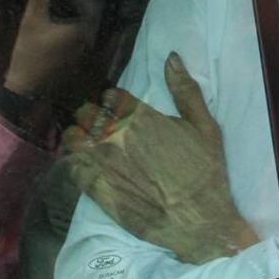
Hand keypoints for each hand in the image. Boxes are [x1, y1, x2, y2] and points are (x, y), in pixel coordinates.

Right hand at [4, 0, 85, 97]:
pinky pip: (84, 35)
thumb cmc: (30, 52)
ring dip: (86, 13)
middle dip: (91, 1)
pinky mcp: (78, 55)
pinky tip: (70, 15)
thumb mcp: (32, 21)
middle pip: (94, 15)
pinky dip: (80, 25)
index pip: (95, 6)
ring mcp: (85, 49)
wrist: (25, 85)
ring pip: (89, 25)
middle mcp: (89, 39)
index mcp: (82, 29)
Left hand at [62, 52, 257, 263]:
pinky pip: (73, 167)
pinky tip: (91, 167)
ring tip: (94, 148)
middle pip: (86, 115)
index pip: (109, 97)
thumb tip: (172, 58)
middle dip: (95, 119)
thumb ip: (185, 90)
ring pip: (74, 139)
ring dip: (81, 140)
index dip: (114, 103)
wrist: (198, 220)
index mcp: (139, 116)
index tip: (121, 111)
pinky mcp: (95, 189)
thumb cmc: (205, 172)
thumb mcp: (204, 126)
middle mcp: (114, 135)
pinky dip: (78, 164)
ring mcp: (101, 163)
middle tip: (107, 130)